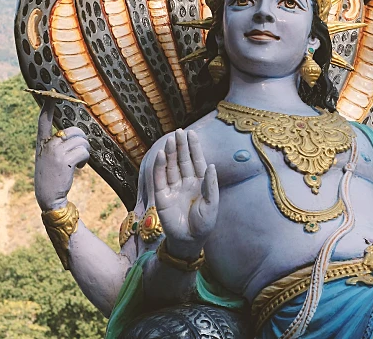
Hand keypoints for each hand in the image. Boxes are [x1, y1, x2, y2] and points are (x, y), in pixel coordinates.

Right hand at [34, 100, 89, 210]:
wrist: (48, 197)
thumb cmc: (51, 177)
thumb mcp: (46, 158)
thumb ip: (55, 145)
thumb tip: (73, 135)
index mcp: (41, 143)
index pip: (43, 120)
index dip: (48, 106)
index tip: (51, 94)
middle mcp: (47, 145)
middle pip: (74, 131)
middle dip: (82, 141)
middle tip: (79, 153)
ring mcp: (55, 152)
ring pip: (81, 141)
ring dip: (85, 152)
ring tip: (78, 162)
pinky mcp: (65, 160)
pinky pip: (84, 151)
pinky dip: (85, 159)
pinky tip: (79, 168)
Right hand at [153, 129, 217, 259]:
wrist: (189, 240)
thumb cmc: (204, 224)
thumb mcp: (212, 205)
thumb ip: (211, 185)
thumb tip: (211, 165)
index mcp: (200, 182)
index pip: (196, 160)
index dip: (194, 147)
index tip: (191, 133)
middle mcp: (186, 182)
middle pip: (182, 160)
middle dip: (181, 146)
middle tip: (178, 132)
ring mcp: (173, 188)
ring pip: (171, 166)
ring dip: (170, 153)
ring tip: (170, 140)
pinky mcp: (162, 196)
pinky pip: (160, 178)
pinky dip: (160, 166)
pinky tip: (161, 155)